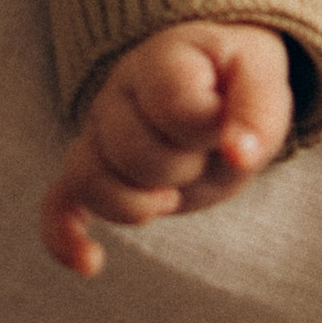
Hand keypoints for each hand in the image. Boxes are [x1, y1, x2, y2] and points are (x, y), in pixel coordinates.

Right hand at [39, 22, 294, 276]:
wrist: (210, 82)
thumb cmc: (235, 83)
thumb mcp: (263, 81)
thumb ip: (257, 111)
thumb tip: (240, 155)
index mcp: (163, 59)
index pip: (173, 105)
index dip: (208, 130)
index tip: (227, 126)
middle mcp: (118, 90)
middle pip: (131, 151)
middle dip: (181, 168)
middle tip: (203, 155)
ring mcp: (97, 131)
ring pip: (89, 177)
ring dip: (137, 204)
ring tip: (170, 196)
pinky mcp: (91, 169)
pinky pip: (58, 202)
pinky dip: (66, 235)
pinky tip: (90, 263)